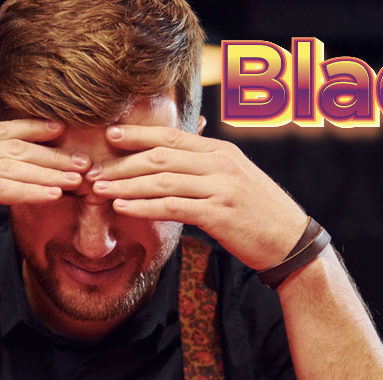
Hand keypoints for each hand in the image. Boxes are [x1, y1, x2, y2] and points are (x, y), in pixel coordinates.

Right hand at [0, 119, 90, 264]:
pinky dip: (32, 190)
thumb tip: (1, 171)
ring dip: (50, 173)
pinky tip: (54, 194)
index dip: (36, 128)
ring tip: (78, 180)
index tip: (64, 131)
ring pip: (13, 166)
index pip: (2, 129)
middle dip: (53, 154)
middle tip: (85, 161)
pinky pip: (3, 189)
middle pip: (14, 146)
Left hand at [88, 125, 307, 270]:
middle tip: (92, 168)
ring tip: (99, 188)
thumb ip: (205, 168)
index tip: (109, 135)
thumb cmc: (259, 214)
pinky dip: (144, 205)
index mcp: (221, 152)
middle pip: (161, 155)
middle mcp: (221, 163)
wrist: (291, 242)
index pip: (172, 137)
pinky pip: (173, 206)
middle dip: (122, 161)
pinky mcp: (219, 214)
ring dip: (126, 183)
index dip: (138, 134)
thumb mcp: (234, 180)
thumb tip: (174, 163)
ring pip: (163, 179)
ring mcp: (221, 187)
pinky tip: (123, 207)